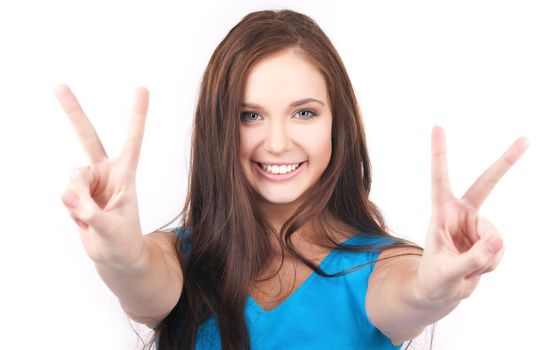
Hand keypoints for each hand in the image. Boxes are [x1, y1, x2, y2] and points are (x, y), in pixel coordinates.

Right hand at [56, 84, 148, 266]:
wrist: (115, 257)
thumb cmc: (123, 241)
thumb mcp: (113, 230)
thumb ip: (91, 214)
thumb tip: (70, 197)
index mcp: (125, 174)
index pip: (132, 140)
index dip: (136, 115)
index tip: (142, 88)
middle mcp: (106, 172)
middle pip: (88, 137)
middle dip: (73, 112)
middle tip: (58, 86)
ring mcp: (90, 183)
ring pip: (72, 177)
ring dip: (76, 198)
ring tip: (91, 217)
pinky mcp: (78, 194)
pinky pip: (66, 196)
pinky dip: (73, 211)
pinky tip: (84, 221)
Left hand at [416, 126, 528, 304]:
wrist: (440, 292)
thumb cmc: (434, 278)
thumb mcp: (446, 272)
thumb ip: (471, 258)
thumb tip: (497, 240)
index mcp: (441, 212)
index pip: (440, 179)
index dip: (439, 154)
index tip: (437, 127)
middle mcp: (461, 213)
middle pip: (486, 184)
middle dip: (505, 163)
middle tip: (524, 140)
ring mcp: (476, 225)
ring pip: (495, 237)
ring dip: (485, 259)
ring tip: (465, 267)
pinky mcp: (488, 239)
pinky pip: (499, 250)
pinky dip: (491, 265)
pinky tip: (476, 268)